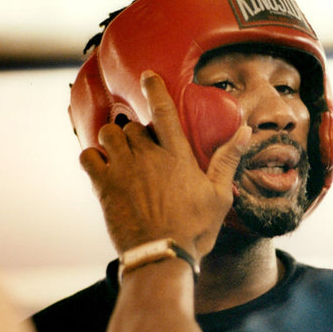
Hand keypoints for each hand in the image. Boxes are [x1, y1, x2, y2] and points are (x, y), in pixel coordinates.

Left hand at [80, 71, 250, 259]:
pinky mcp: (104, 186)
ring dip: (113, 138)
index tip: (147, 76)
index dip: (155, 89)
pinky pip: (88, 157)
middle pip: (132, 125)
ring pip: (108, 134)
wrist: (161, 255)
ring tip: (120, 150)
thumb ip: (228, 159)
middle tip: (141, 146)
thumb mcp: (219, 195)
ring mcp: (123, 169)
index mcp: (177, 156)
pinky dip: (93, 157)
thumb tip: (244, 130)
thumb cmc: (194, 228)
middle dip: (135, 131)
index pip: (163, 111)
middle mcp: (148, 157)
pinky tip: (101, 166)